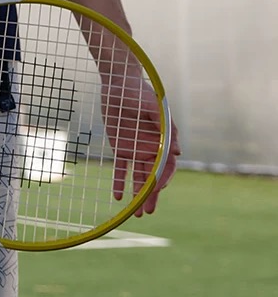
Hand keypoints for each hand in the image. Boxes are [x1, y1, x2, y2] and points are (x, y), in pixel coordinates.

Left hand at [101, 66, 180, 216]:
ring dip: (138, 194)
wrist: (119, 83)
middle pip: (154, 176)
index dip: (163, 180)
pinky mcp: (122, 148)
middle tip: (147, 212)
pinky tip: (118, 197)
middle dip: (151, 195)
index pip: (167, 166)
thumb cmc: (140, 92)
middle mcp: (152, 148)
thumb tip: (178, 153)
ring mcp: (137, 149)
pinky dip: (120, 182)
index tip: (157, 190)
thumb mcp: (154, 107)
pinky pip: (121, 169)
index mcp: (164, 140)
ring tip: (136, 213)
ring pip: (139, 177)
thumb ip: (166, 128)